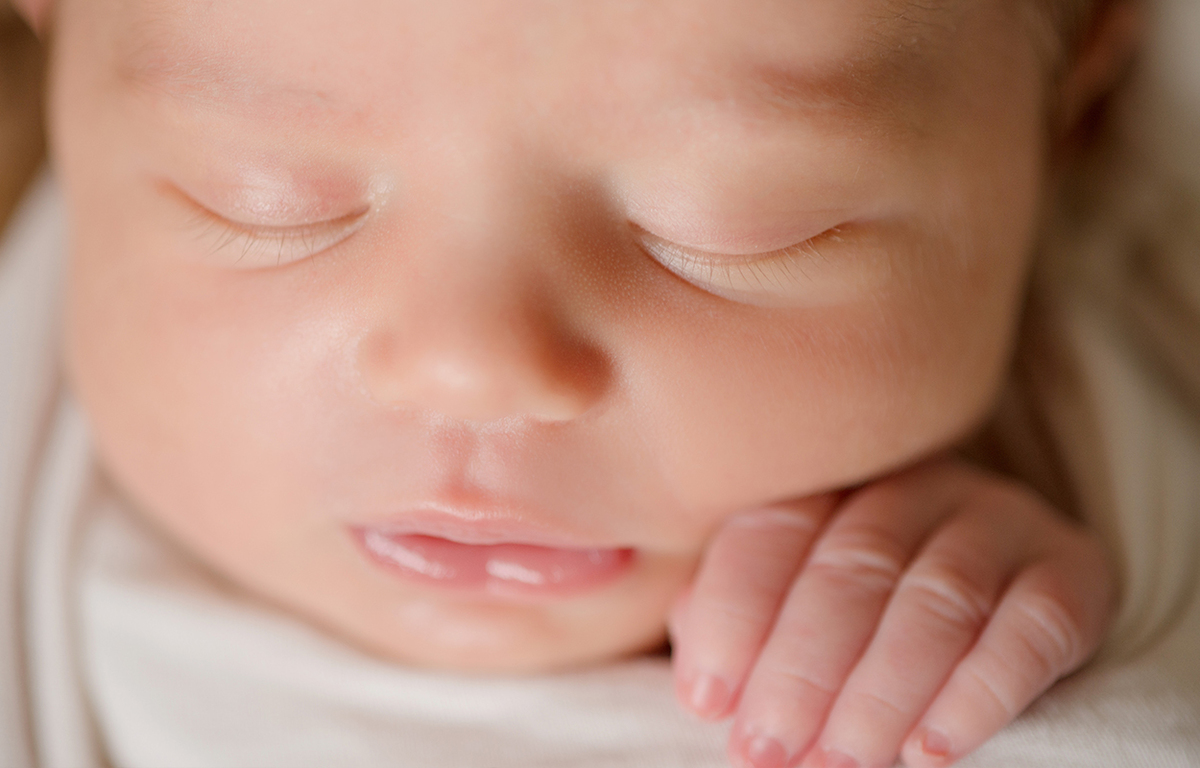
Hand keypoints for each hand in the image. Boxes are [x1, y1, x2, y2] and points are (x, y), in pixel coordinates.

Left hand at [668, 458, 1114, 767]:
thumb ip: (738, 628)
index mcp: (833, 480)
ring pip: (936, 598)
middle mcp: (915, 484)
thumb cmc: (863, 618)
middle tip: (768, 749)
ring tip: (842, 761)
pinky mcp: (1071, 570)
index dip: (735, 616)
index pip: (772, 530)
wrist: (997, 612)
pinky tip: (930, 751)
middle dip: (802, 667)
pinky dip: (978, 693)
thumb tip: (705, 687)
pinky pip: (1032, 628)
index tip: (707, 702)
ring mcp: (998, 518)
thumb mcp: (791, 610)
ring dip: (881, 691)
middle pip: (851, 565)